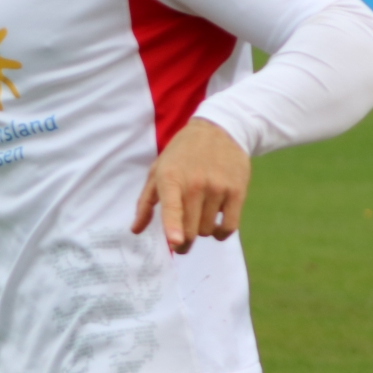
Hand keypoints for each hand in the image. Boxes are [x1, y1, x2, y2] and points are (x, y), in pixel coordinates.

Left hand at [132, 118, 250, 254]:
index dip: (173, 227)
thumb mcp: (157, 171)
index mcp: (170, 178)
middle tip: (180, 240)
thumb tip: (135, 230)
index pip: (172, 207)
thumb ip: (145, 203)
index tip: (175, 241)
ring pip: (207, 230)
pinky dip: (221, 233)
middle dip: (183, 242)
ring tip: (198, 217)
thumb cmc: (181, 154)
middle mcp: (195, 183)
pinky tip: (216, 226)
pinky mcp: (237, 192)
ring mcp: (218, 188)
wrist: (217, 130)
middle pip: (190, 230)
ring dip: (201, 231)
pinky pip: (229, 226)